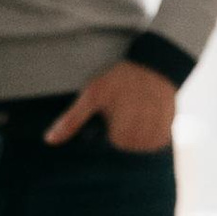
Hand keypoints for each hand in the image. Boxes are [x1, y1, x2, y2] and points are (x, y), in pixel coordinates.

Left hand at [46, 58, 178, 153]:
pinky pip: (153, 144)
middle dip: (120, 132)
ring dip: (135, 134)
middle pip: (123, 149)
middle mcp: (140, 142)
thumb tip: (49, 140)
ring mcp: (155, 140)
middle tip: (123, 109)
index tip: (111, 113)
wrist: (157, 67)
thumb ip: (72, 120)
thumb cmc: (121, 79)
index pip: (107, 147)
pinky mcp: (167, 135)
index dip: (106, 130)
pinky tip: (147, 116)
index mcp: (120, 136)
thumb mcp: (92, 94)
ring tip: (136, 111)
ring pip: (137, 148)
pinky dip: (148, 133)